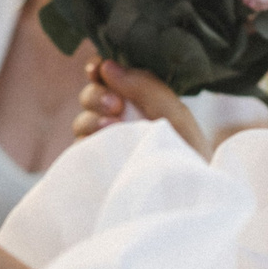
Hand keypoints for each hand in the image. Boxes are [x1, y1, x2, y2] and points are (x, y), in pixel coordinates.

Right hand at [75, 60, 209, 156]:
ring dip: (91, 118)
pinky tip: (103, 142)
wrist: (188, 202)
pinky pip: (78, 149)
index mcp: (141, 103)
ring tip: (112, 127)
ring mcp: (106, 146)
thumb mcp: (176, 117)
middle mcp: (120, 122)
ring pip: (81, 121)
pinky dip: (87, 141)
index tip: (98, 69)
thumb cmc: (189, 157)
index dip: (98, 69)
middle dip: (97, 95)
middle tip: (116, 106)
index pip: (110, 78)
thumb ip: (146, 88)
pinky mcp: (96, 169)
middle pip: (91, 95)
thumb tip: (106, 67)